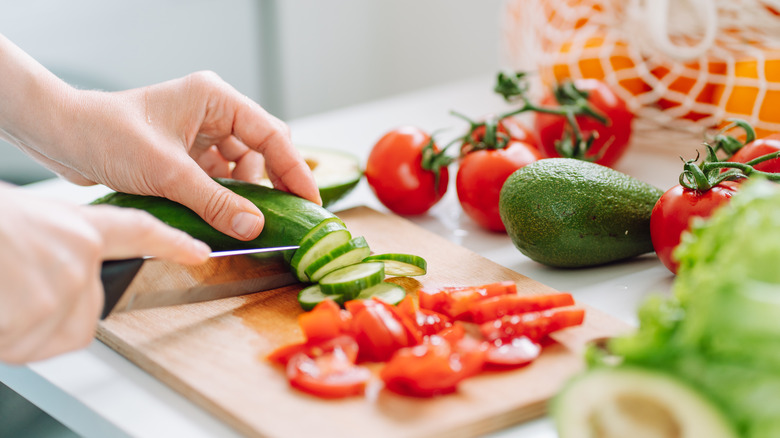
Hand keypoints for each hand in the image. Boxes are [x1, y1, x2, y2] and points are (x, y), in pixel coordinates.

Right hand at [0, 185, 210, 363]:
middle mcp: (78, 257)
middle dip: (54, 313)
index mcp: (74, 227)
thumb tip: (52, 272)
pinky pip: (25, 346)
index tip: (200, 251)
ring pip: (54, 331)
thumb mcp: (21, 223)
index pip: (139, 232)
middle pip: (88, 310)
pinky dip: (4, 337)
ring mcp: (61, 288)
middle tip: (13, 289)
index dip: (171, 244)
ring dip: (20, 326)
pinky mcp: (38, 316)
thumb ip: (53, 248)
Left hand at [32, 72, 320, 240]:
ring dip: (245, 195)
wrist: (63, 138)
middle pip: (262, 151)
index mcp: (215, 98)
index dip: (296, 170)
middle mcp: (213, 113)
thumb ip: (215, 201)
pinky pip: (220, 179)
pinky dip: (225, 199)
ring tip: (247, 221)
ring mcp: (200, 134)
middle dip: (273, 184)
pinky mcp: (188, 154)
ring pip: (242, 169)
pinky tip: (226, 217)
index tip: (311, 201)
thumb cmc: (108, 135)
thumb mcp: (168, 172)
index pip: (271, 135)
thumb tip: (255, 226)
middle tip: (287, 217)